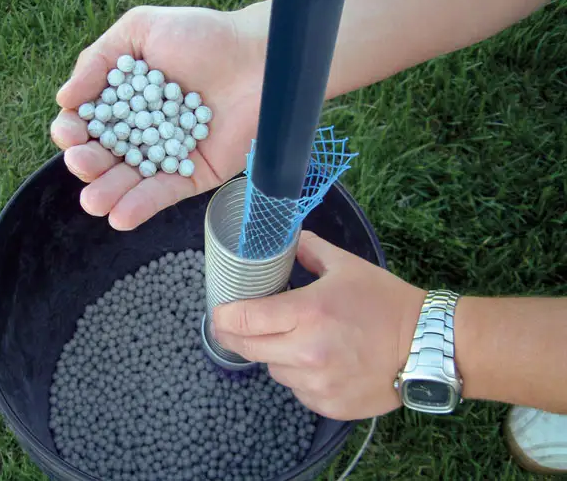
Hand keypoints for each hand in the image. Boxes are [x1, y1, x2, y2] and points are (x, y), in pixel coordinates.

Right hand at [50, 5, 264, 229]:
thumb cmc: (202, 37)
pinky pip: (165, 194)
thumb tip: (63, 99)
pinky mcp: (194, 176)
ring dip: (109, 193)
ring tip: (94, 201)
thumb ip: (97, 61)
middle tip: (83, 163)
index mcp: (124, 100)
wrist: (258, 58)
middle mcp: (141, 131)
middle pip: (105, 154)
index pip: (89, 122)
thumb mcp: (141, 30)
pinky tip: (120, 217)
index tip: (70, 133)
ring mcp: (166, 156)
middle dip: (89, 163)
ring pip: (131, 180)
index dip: (74, 130)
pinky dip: (142, 206)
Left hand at [212, 230, 425, 420]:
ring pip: (273, 370)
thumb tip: (287, 239)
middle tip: (233, 327)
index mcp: (308, 313)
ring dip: (275, 355)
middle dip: (235, 336)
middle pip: (247, 348)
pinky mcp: (327, 405)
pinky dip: (299, 377)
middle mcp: (307, 352)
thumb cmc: (385, 302)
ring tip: (299, 341)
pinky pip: (296, 390)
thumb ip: (309, 250)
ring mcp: (316, 384)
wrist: (426, 345)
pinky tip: (320, 363)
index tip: (219, 312)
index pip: (244, 319)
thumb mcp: (346, 266)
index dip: (224, 316)